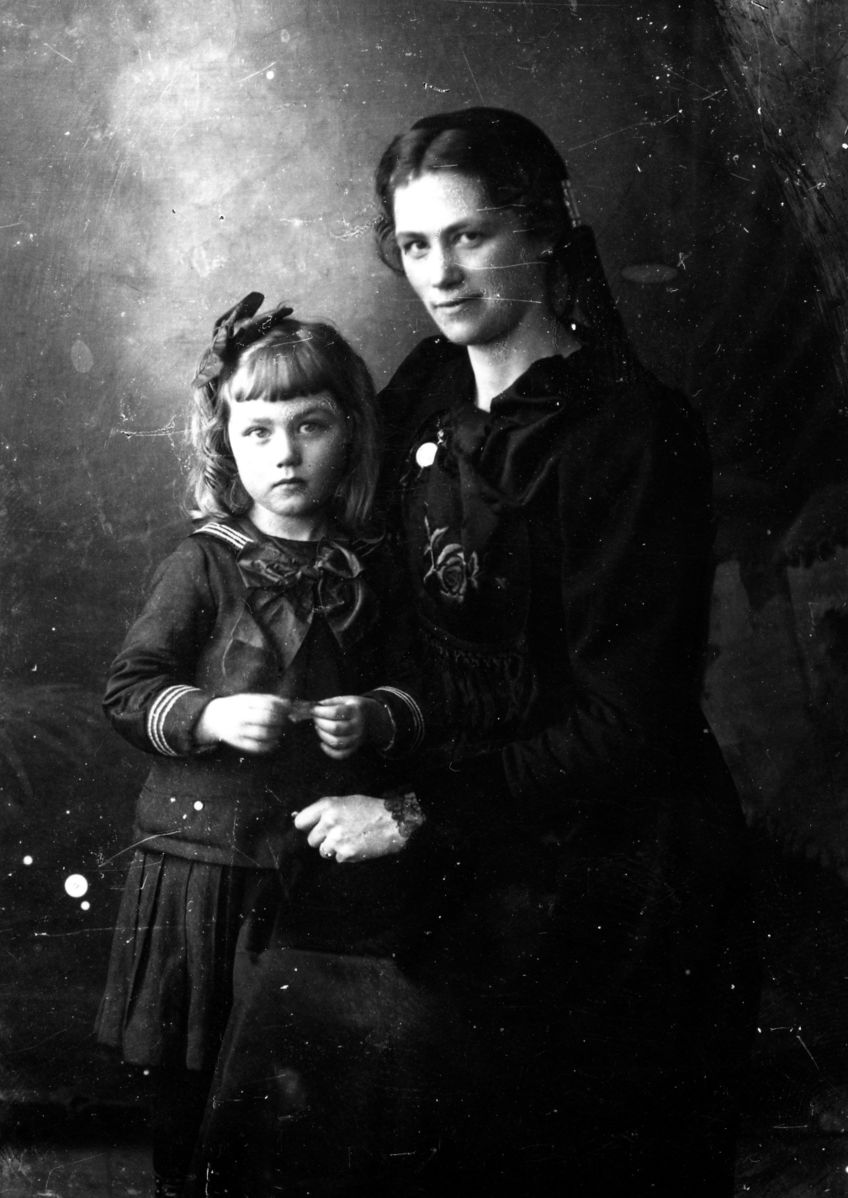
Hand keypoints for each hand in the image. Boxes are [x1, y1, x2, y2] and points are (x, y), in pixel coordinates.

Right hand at [195, 693, 291, 753]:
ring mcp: (238, 730)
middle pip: (266, 719)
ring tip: (281, 730)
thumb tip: (289, 704)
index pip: (267, 704)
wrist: (211, 718)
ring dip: (277, 733)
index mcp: (243, 702)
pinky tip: (275, 742)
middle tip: (286, 721)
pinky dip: (269, 746)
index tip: (289, 710)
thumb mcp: (248, 698)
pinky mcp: (237, 743)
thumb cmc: (236, 707)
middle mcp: (240, 716)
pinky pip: (256, 747)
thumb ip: (268, 699)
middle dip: (280, 720)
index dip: (281, 708)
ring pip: (263, 734)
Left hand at [293, 794, 412, 861]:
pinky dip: (345, 855)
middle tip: (338, 833)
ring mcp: (337, 839)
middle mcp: (329, 822)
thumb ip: (324, 810)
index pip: (300, 822)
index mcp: (328, 806)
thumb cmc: (369, 810)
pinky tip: (357, 845)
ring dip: (332, 849)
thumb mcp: (345, 801)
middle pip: (311, 840)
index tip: (312, 828)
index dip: (306, 826)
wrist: (393, 822)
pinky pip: (336, 858)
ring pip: (322, 851)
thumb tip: (301, 820)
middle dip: (322, 839)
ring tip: (349, 839)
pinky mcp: (346, 853)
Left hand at [311, 696, 390, 759]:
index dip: (321, 712)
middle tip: (315, 718)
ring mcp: (357, 739)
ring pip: (337, 742)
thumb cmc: (355, 708)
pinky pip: (341, 755)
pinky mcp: (355, 748)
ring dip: (323, 735)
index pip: (335, 713)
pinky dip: (329, 751)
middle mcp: (358, 726)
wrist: (374, 719)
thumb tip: (314, 708)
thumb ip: (330, 702)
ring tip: (319, 728)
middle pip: (335, 728)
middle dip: (320, 723)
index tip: (313, 710)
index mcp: (356, 710)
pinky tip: (322, 743)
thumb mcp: (347, 700)